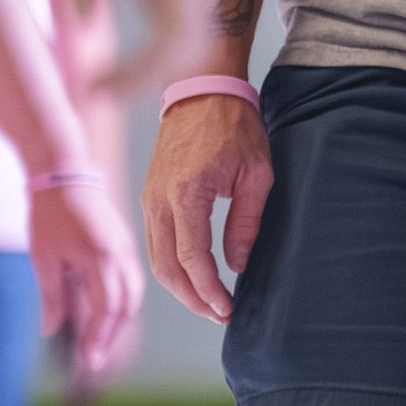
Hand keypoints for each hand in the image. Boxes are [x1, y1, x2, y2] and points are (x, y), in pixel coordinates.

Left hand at [28, 174, 144, 389]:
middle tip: (92, 358)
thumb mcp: (44, 258)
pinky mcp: (124, 244)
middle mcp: (120, 256)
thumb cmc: (49, 213)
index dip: (98, 339)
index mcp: (100, 259)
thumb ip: (51, 298)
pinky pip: (131, 280)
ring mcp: (126, 249)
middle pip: (126, 307)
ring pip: (133, 295)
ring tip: (99, 339)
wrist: (64, 172)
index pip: (106, 311)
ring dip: (118, 321)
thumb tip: (51, 331)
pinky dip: (122, 301)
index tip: (88, 361)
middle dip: (110, 336)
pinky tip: (107, 311)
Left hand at [48, 0, 205, 95]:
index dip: (142, 70)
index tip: (99, 88)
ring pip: (189, 36)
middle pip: (192, 43)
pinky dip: (151, 49)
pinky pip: (177, 21)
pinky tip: (114, 58)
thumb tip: (76, 20)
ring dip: (152, 66)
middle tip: (97, 93)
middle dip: (148, 76)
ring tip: (102, 82)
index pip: (176, 32)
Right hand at [142, 91, 274, 323]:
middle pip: (167, 267)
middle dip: (193, 298)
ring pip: (156, 258)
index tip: (227, 309)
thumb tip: (238, 265)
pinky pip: (155, 242)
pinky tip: (193, 276)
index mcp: (186, 194)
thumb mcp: (256, 173)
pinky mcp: (149, 195)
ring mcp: (149, 198)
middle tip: (220, 314)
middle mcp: (159, 200)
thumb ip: (247, 222)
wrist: (201, 90)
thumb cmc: (234, 126)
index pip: (193, 259)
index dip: (209, 290)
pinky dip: (171, 266)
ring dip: (180, 286)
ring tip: (209, 303)